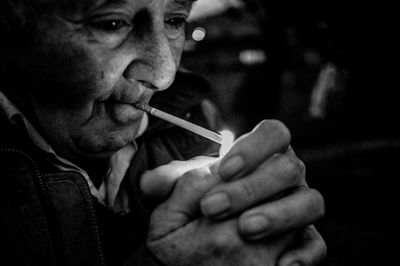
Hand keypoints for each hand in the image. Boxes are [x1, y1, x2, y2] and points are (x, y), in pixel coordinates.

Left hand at [141, 120, 325, 264]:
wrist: (214, 235)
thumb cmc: (204, 202)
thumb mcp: (185, 190)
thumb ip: (171, 181)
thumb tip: (150, 183)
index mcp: (263, 155)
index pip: (274, 134)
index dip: (255, 147)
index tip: (226, 169)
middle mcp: (287, 178)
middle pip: (290, 167)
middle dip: (253, 187)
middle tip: (215, 208)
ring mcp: (299, 207)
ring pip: (310, 202)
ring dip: (279, 214)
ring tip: (245, 229)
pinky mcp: (305, 239)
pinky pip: (317, 244)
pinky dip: (304, 253)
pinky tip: (281, 265)